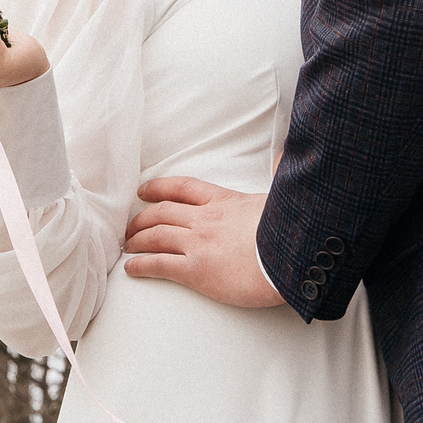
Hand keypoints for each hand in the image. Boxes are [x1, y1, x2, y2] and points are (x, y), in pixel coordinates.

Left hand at [121, 178, 285, 308]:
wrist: (294, 258)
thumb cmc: (293, 230)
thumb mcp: (284, 194)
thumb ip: (280, 173)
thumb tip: (287, 151)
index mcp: (225, 201)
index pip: (183, 187)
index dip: (159, 187)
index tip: (144, 190)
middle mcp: (205, 219)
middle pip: (162, 212)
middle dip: (141, 218)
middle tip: (130, 226)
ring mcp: (198, 243)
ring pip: (155, 235)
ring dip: (137, 240)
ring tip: (127, 245)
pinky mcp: (196, 270)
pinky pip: (159, 265)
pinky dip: (141, 266)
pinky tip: (131, 268)